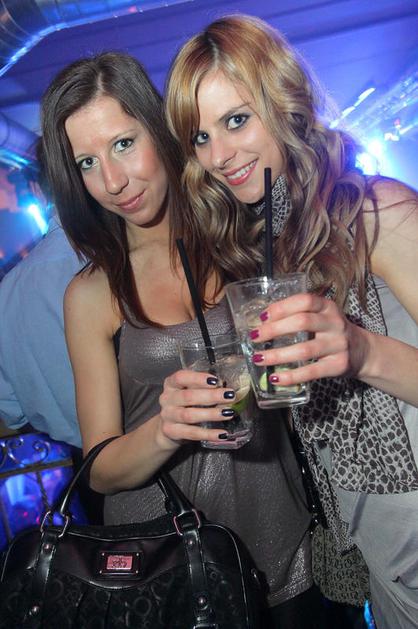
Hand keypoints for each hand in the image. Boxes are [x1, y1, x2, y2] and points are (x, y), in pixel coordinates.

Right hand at [157, 369, 236, 443]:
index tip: (215, 380)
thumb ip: (202, 387)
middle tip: (230, 396)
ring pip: (189, 415)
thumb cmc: (183, 404)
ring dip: (211, 414)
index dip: (198, 378)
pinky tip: (222, 434)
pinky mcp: (171, 432)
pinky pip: (192, 433)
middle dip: (211, 396)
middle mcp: (167, 399)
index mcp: (171, 384)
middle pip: (188, 396)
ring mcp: (168, 416)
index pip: (181, 377)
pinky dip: (209, 434)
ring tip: (228, 413)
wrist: (167, 428)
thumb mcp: (188, 391)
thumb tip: (226, 388)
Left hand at [250, 293, 365, 385]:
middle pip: (302, 322)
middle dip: (274, 330)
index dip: (282, 307)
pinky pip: (311, 372)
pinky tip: (276, 378)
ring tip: (259, 358)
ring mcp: (338, 345)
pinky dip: (291, 376)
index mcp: (328, 307)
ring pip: (304, 350)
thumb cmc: (332, 332)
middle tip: (255, 337)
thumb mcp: (322, 316)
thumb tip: (262, 323)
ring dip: (277, 355)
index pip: (304, 300)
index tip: (263, 317)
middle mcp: (335, 323)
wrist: (363, 352)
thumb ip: (299, 315)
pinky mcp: (338, 365)